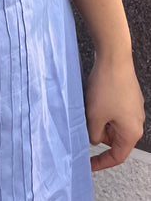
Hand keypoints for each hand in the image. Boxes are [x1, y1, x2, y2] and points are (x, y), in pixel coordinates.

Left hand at [85, 53, 144, 171]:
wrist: (114, 57)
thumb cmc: (107, 86)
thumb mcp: (94, 116)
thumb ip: (93, 134)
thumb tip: (93, 139)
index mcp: (132, 132)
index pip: (117, 156)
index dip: (101, 162)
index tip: (89, 165)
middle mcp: (136, 121)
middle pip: (114, 138)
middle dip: (97, 133)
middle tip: (84, 123)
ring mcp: (133, 107)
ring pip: (112, 123)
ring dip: (99, 119)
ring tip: (90, 105)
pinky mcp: (129, 96)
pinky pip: (114, 110)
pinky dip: (103, 108)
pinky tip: (95, 97)